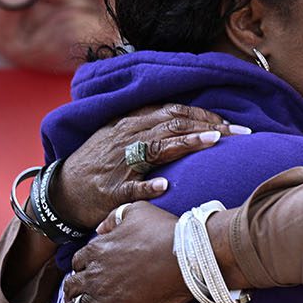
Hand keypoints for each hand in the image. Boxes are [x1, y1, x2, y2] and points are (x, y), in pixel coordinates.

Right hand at [53, 104, 244, 228]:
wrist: (63, 191)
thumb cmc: (98, 163)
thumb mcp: (120, 135)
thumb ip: (150, 126)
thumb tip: (187, 119)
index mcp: (132, 123)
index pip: (174, 111)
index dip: (204, 114)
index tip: (230, 123)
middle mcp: (127, 137)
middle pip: (173, 125)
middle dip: (209, 127)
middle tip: (239, 134)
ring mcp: (119, 163)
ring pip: (156, 148)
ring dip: (187, 144)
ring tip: (213, 143)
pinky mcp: (112, 189)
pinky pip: (132, 187)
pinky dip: (148, 186)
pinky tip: (165, 186)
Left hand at [62, 203, 188, 302]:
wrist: (185, 259)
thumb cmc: (164, 232)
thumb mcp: (136, 211)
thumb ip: (113, 218)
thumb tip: (100, 229)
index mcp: (97, 250)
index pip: (78, 263)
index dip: (81, 269)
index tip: (84, 275)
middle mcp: (95, 276)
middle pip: (73, 287)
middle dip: (72, 293)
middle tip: (74, 299)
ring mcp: (104, 298)